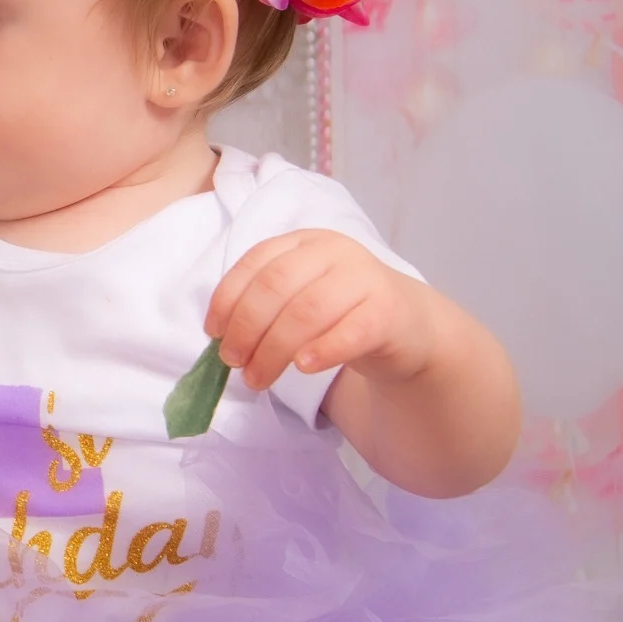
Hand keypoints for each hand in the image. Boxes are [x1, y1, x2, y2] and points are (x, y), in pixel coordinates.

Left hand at [204, 229, 435, 392]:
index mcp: (305, 243)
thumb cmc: (340, 314)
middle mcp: (334, 252)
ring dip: (274, 349)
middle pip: (277, 286)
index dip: (229, 298)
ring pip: (308, 310)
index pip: (256, 262)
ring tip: (257, 378)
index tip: (214, 333)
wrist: (407, 327)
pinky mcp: (389, 310)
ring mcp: (365, 277)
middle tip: (234, 362)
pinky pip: (351, 330)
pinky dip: (322, 350)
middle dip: (247, 327)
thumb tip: (220, 336)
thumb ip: (264, 305)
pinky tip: (303, 367)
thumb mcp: (298, 298)